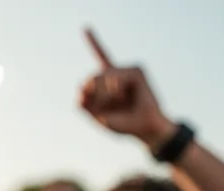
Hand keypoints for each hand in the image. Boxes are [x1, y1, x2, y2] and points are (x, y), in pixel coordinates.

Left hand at [79, 29, 175, 149]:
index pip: (100, 58)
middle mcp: (117, 72)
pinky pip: (115, 76)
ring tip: (119, 101)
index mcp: (107, 81)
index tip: (86, 28)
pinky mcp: (137, 70)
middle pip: (90, 78)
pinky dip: (114, 88)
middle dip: (93, 97)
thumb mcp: (97, 117)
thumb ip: (84, 104)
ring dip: (104, 95)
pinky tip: (120, 94)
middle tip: (106, 108)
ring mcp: (127, 70)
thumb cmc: (122, 123)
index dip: (94, 41)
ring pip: (100, 77)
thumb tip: (80, 87)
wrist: (143, 129)